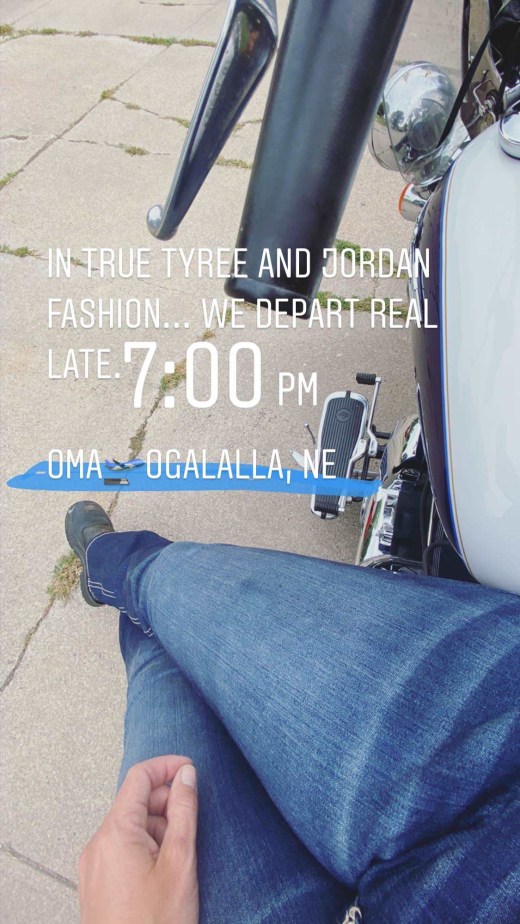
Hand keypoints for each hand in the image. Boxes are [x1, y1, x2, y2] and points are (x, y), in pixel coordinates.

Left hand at [79, 756, 198, 923]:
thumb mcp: (180, 862)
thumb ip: (184, 812)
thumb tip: (186, 775)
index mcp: (115, 832)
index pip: (139, 777)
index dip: (168, 766)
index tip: (192, 771)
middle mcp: (97, 844)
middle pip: (135, 802)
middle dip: (167, 804)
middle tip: (195, 823)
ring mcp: (93, 866)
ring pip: (131, 828)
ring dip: (159, 830)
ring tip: (182, 859)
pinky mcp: (96, 884)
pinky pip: (122, 850)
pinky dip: (146, 848)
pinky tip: (166, 872)